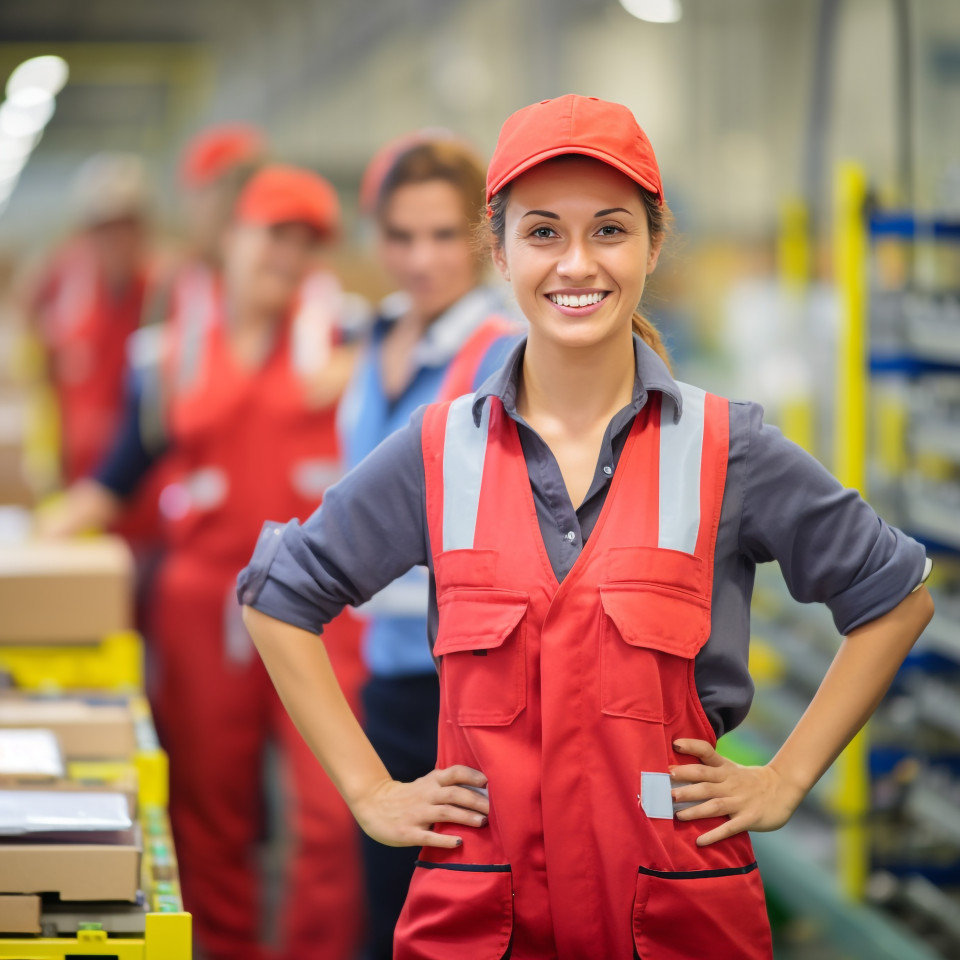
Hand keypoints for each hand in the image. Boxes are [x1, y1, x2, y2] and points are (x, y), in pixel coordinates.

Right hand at [351, 765, 489, 848]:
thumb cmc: (408, 795)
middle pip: (454, 793)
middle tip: (494, 809)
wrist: (373, 804)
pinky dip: (444, 839)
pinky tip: (458, 842)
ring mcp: (417, 813)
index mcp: (431, 781)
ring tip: (483, 822)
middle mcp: (426, 795)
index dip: (472, 775)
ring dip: (466, 817)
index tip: (488, 782)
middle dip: (476, 800)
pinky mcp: (409, 832)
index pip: (454, 772)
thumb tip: (479, 788)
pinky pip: (429, 835)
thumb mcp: (425, 784)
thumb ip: (446, 784)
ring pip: (445, 812)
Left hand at [669, 739, 806, 845]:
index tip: (675, 744)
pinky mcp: (748, 818)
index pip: (707, 751)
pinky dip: (714, 834)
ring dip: (695, 809)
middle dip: (685, 781)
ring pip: (714, 804)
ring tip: (677, 814)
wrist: (783, 788)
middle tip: (666, 784)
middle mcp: (730, 782)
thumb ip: (710, 768)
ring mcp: (739, 801)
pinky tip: (700, 841)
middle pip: (704, 779)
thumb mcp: (731, 768)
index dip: (692, 746)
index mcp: (725, 768)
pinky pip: (729, 828)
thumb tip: (678, 769)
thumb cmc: (749, 780)